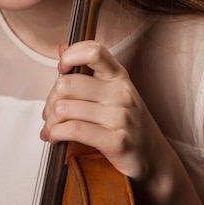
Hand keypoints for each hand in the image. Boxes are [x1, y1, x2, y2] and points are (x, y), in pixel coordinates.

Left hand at [40, 39, 163, 180]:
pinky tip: (55, 137)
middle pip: (67, 84)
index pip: (93, 51)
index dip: (70, 55)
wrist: (153, 158)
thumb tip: (61, 46)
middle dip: (50, 100)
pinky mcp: (117, 141)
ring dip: (50, 121)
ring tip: (51, 129)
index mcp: (118, 76)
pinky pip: (73, 130)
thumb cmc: (126, 123)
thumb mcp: (112, 92)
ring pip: (65, 108)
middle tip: (49, 113)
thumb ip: (87, 70)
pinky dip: (56, 133)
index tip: (61, 69)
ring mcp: (121, 116)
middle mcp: (121, 92)